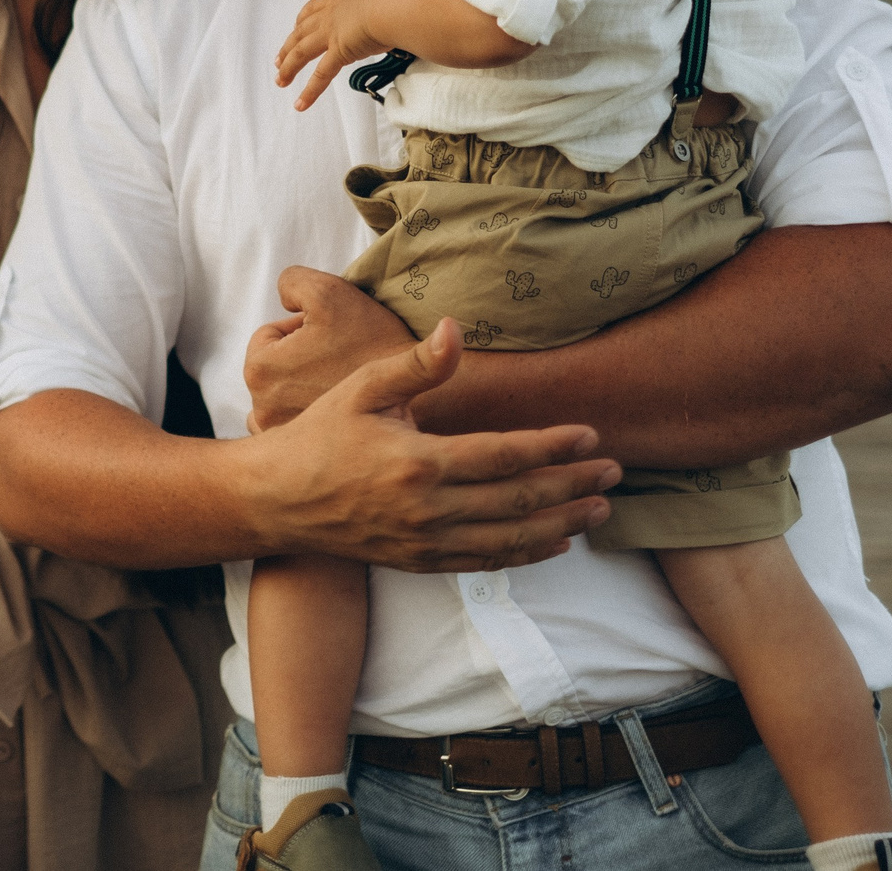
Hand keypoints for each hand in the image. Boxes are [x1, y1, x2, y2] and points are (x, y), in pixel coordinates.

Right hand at [239, 318, 619, 572]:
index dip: (553, 446)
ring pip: (512, 538)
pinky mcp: (420, 562)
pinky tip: (556, 542)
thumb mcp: (362, 388)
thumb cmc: (319, 436)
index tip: (591, 437)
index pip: (505, 455)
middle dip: (573, 485)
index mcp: (418, 462)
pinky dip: (527, 553)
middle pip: (520, 499)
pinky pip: (487, 561)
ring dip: (563, 524)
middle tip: (615, 473)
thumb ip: (417, 365)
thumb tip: (456, 329)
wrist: (277, 501)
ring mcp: (426, 542)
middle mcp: (428, 509)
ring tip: (600, 510)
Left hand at [244, 264, 417, 430]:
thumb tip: (284, 298)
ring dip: (306, 389)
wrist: (422, 388)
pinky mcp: (308, 456)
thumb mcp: (327, 292)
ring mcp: (283, 437)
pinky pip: (300, 429)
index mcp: (260, 371)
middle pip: (277, 368)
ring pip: (286, 398)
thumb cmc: (372, 339)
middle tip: (340, 356)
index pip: (269, 335)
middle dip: (302, 358)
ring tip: (341, 383)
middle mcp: (262, 411)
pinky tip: (344, 410)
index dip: (302, 326)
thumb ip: (292, 282)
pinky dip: (316, 418)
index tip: (334, 333)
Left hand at [275, 0, 410, 109]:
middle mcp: (331, 14)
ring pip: (302, 52)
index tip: (296, 27)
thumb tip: (400, 4)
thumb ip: (387, 1)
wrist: (396, 3)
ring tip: (280, 81)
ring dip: (289, 67)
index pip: (314, 8)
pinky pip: (321, 75)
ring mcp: (332, 33)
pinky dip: (309, 91)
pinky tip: (300, 103)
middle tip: (279, 59)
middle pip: (301, 31)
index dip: (302, 20)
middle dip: (288, 46)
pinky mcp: (339, 52)